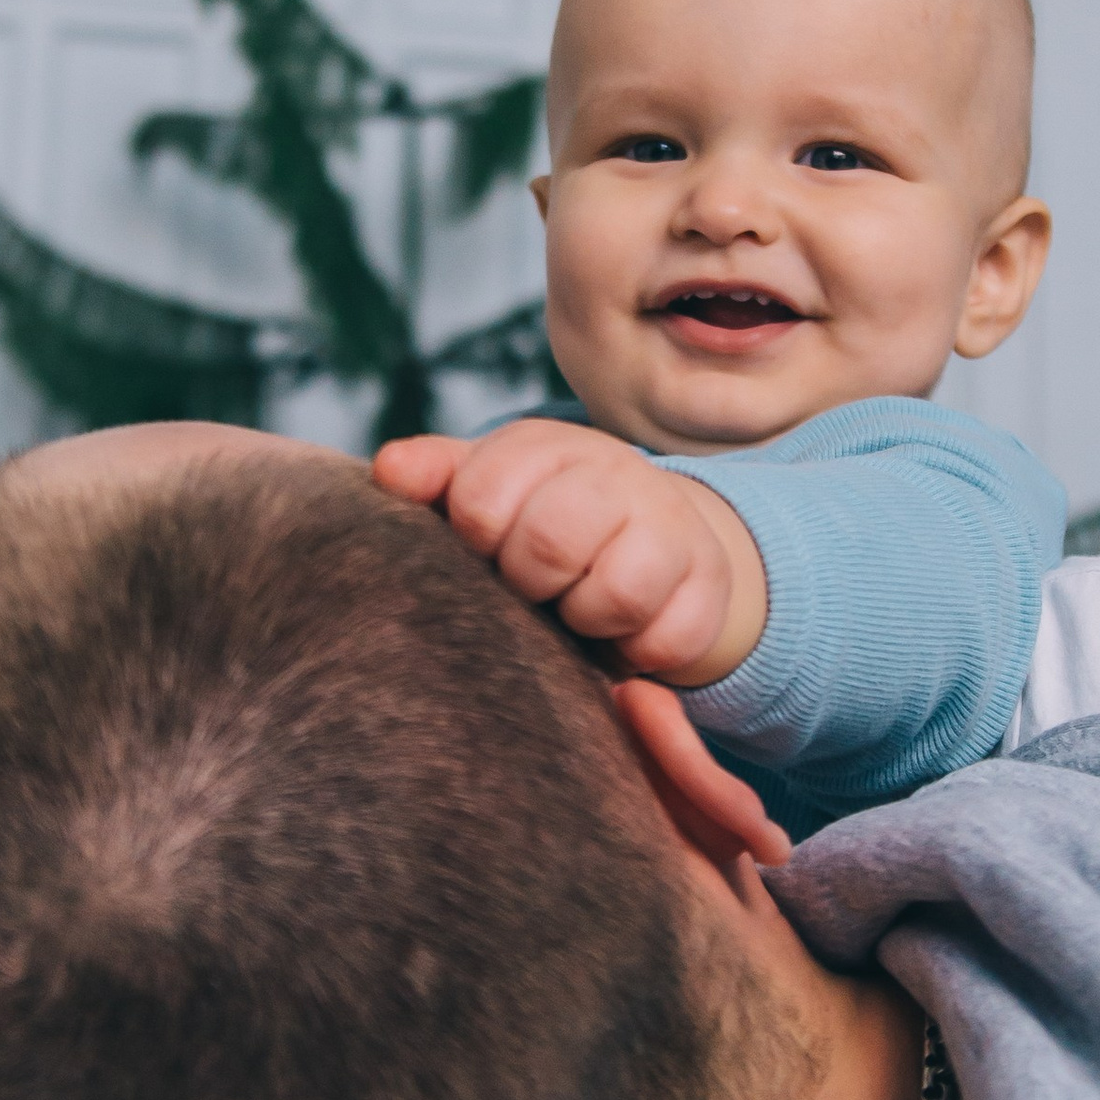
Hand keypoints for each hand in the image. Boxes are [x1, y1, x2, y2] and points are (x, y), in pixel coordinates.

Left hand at [374, 421, 767, 685]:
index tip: (488, 548)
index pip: (482, 500)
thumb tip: (389, 471)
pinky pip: (668, 640)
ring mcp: (670, 524)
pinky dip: (638, 653)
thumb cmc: (542, 516)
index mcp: (544, 447)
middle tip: (535, 586)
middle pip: (549, 541)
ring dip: (586, 618)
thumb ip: (435, 479)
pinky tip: (624, 633)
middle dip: (530, 582)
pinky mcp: (710, 583)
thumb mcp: (486, 490)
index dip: (477, 541)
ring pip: (617, 592)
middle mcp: (614, 472)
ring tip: (578, 609)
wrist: (656, 533)